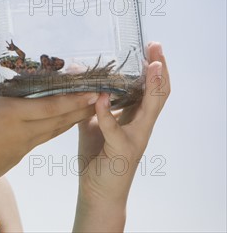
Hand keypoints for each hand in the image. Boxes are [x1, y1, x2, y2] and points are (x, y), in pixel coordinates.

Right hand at [0, 44, 99, 195]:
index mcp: (12, 115)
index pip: (51, 106)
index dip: (74, 99)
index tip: (92, 90)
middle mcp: (24, 131)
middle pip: (60, 119)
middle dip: (82, 107)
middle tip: (101, 95)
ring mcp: (23, 145)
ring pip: (55, 130)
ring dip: (73, 119)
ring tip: (89, 107)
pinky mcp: (19, 154)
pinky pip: (44, 138)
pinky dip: (57, 128)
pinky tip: (60, 122)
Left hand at [74, 42, 170, 230]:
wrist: (97, 192)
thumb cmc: (97, 155)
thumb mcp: (91, 121)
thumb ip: (88, 100)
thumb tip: (78, 73)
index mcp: (136, 117)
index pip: (152, 88)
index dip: (155, 67)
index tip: (153, 46)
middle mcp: (141, 126)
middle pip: (159, 93)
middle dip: (159, 68)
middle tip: (156, 46)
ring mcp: (135, 138)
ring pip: (151, 108)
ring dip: (151, 85)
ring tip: (150, 66)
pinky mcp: (122, 151)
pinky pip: (115, 129)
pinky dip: (107, 112)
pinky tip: (101, 97)